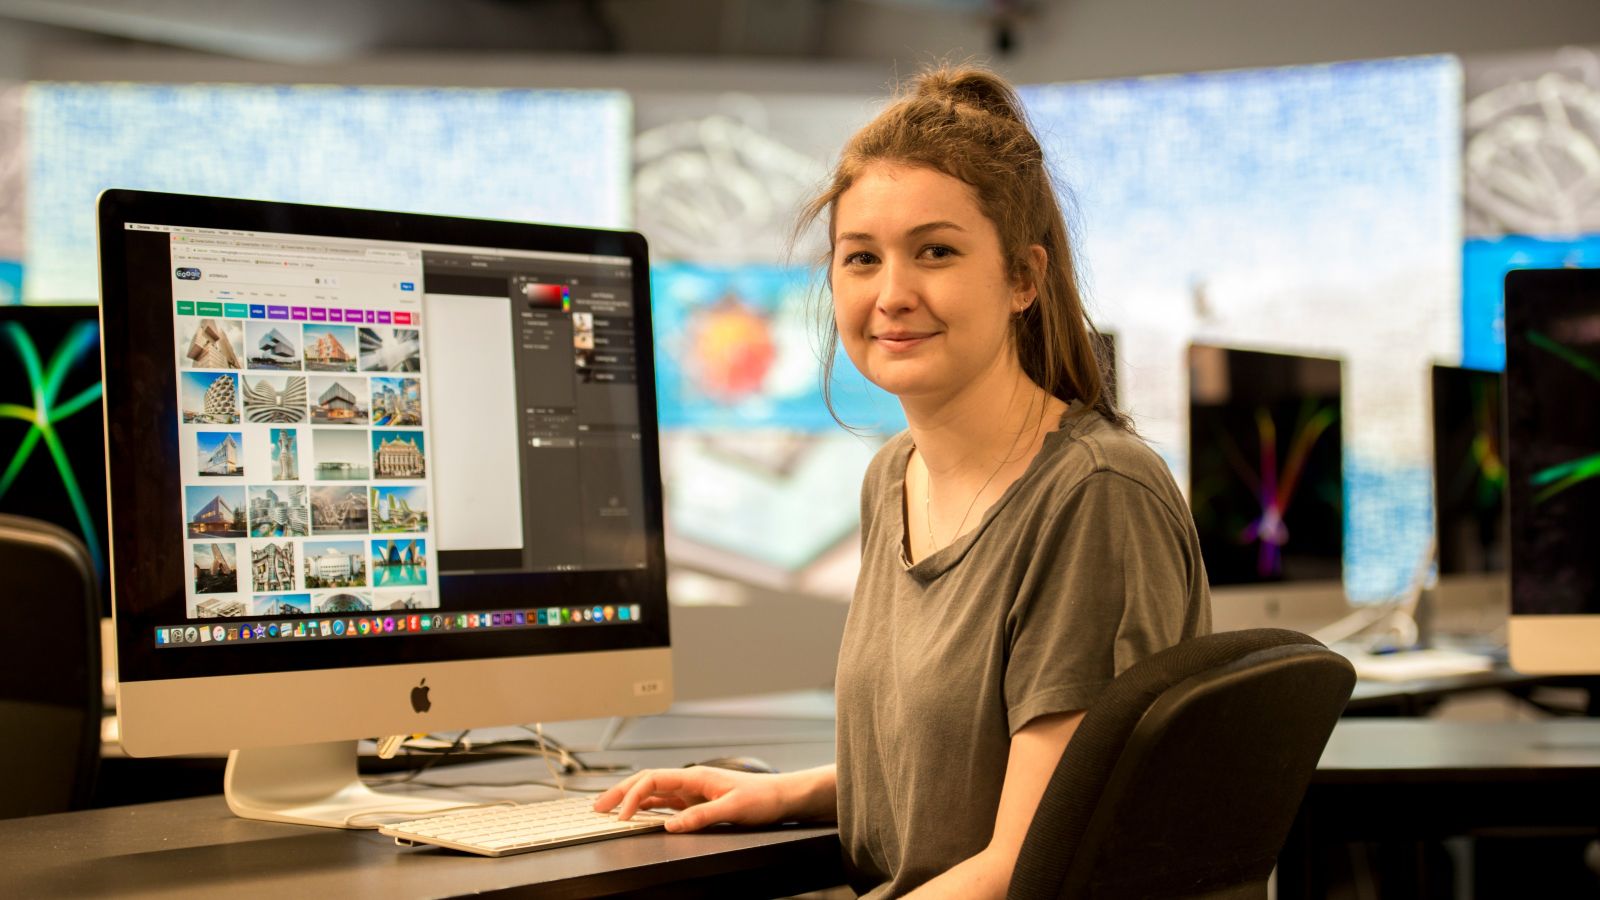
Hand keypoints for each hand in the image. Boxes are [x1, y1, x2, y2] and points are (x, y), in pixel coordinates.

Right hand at [592, 766, 791, 832]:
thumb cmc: (762, 797)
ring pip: (653, 792)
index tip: (621, 815)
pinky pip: (666, 802)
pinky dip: (648, 808)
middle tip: (598, 806)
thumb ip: (701, 816)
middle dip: (620, 792)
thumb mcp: (732, 809)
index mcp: (696, 776)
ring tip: (610, 810)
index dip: (632, 796)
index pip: (653, 780)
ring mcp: (692, 791)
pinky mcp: (697, 802)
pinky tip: (638, 815)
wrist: (782, 796)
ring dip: (631, 799)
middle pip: (646, 782)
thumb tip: (670, 825)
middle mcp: (691, 781)